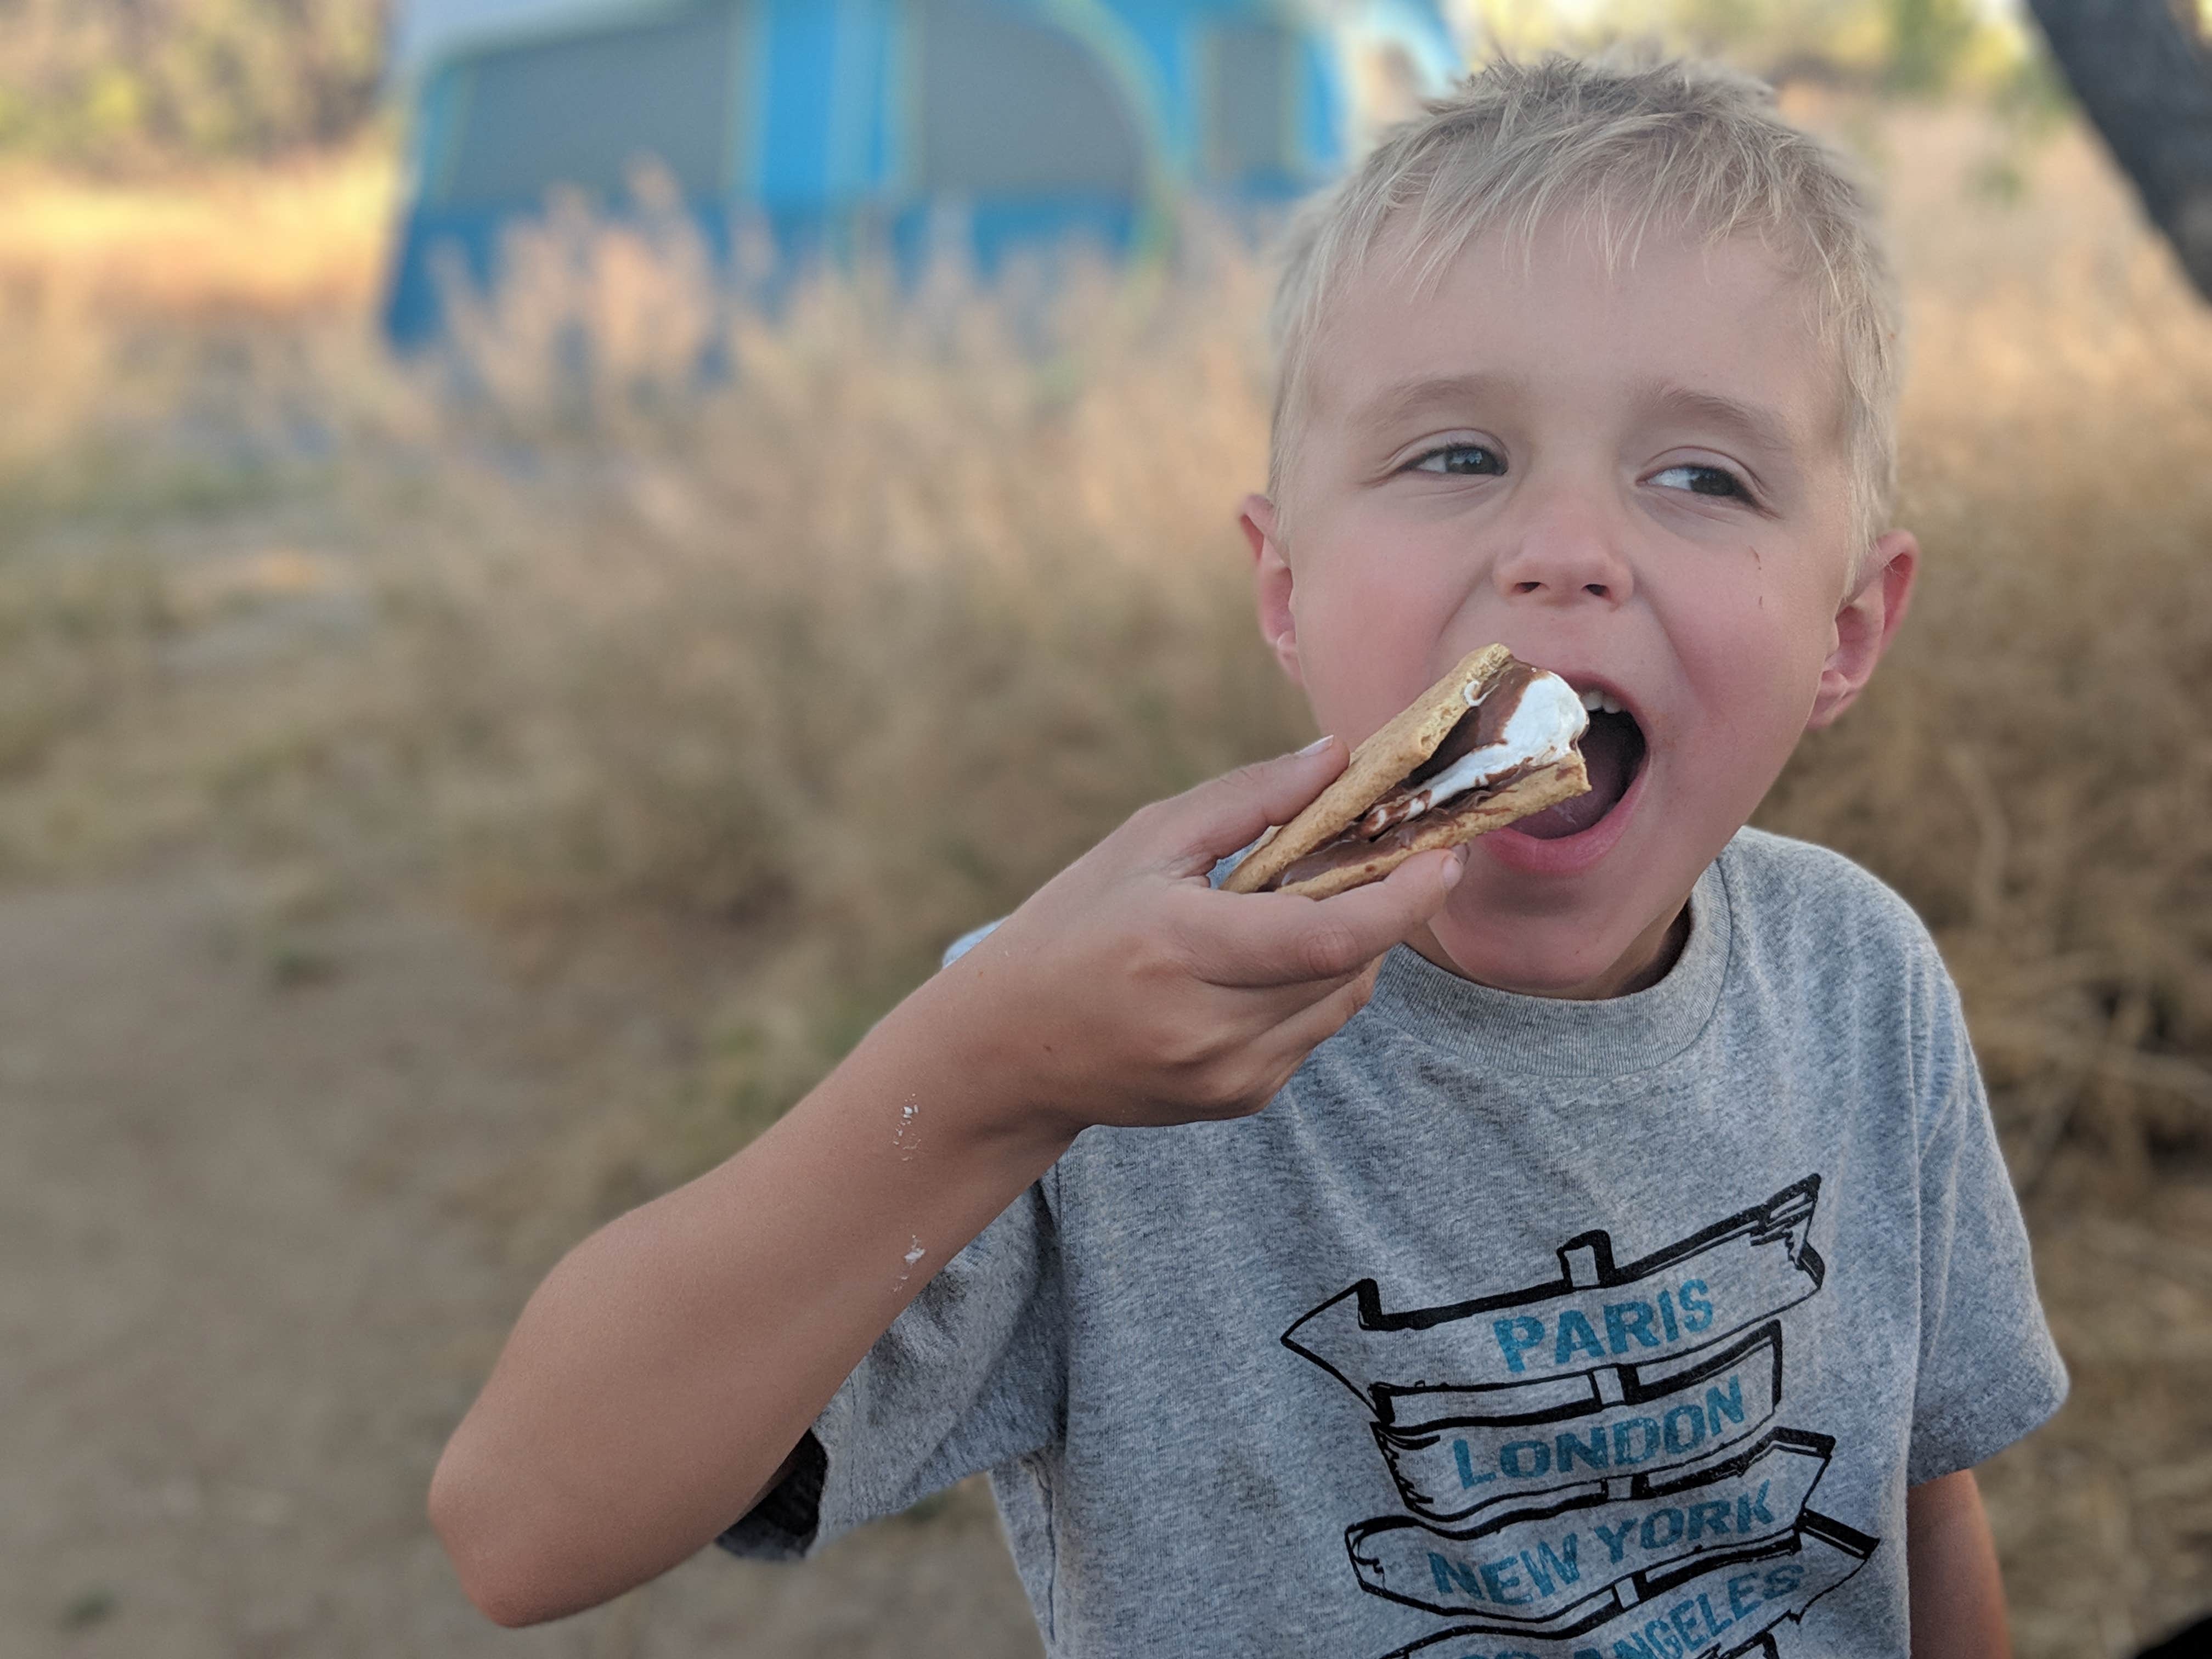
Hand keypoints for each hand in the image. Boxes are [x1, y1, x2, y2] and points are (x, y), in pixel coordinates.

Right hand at [927, 737, 1464, 1145]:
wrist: (1008, 1052)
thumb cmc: (1071, 927)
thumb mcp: (1144, 842)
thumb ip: (1248, 799)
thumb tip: (1338, 757)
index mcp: (1180, 949)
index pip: (1329, 937)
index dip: (1403, 898)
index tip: (1447, 854)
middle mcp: (1211, 1027)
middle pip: (1350, 965)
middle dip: (1382, 906)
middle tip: (1383, 852)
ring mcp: (1230, 1076)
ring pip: (1345, 1000)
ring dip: (1349, 945)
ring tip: (1299, 903)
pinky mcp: (1241, 1099)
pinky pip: (1314, 1029)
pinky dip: (1313, 984)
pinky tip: (1260, 960)